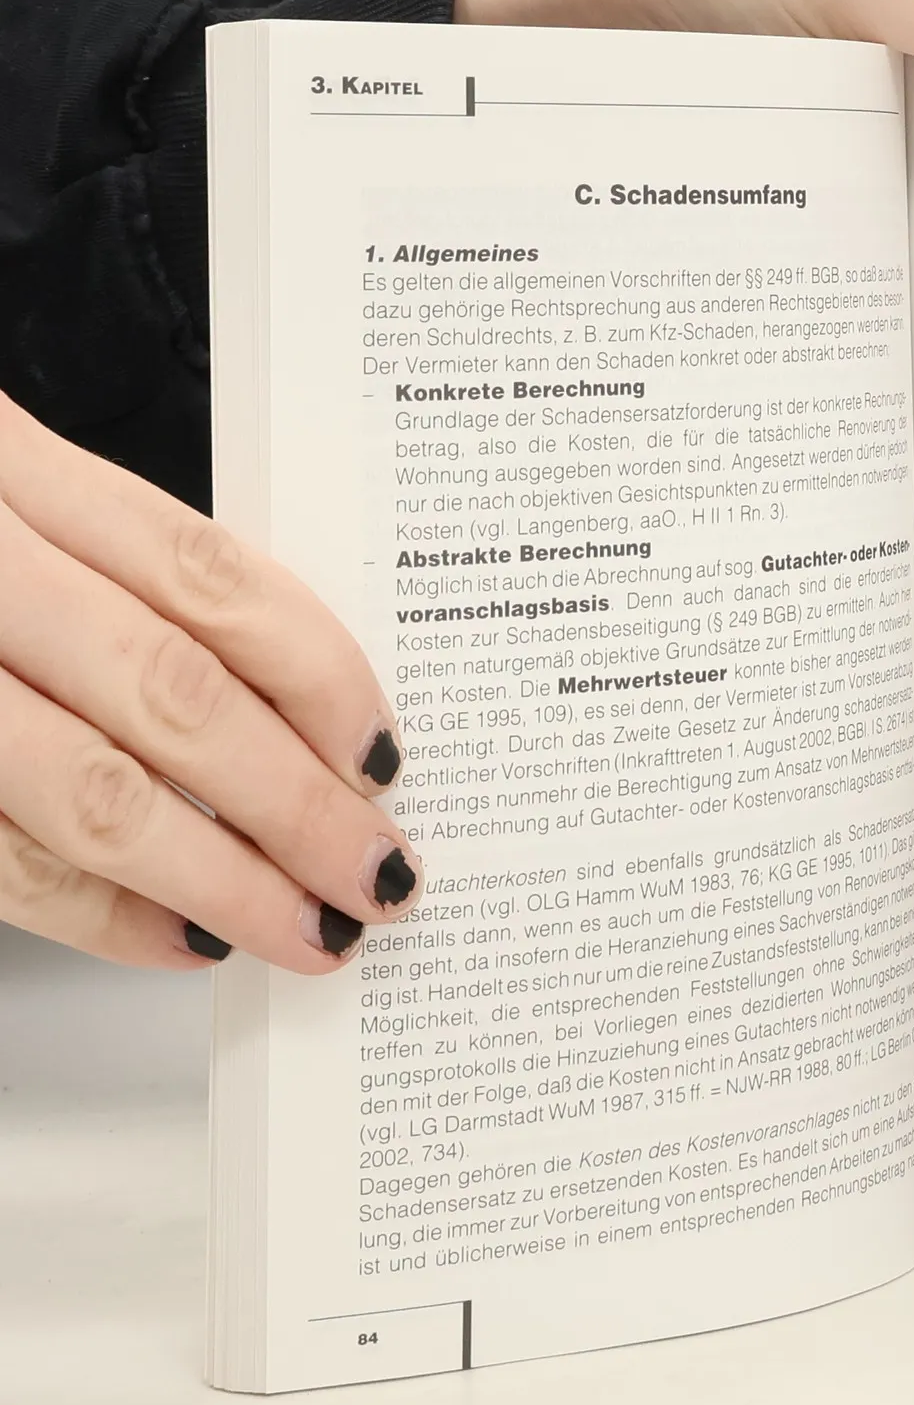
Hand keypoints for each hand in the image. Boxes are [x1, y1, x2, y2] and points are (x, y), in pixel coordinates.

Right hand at [0, 393, 421, 970]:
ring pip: (87, 790)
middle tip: (378, 873)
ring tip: (308, 927)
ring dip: (218, 879)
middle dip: (295, 804)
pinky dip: (96, 915)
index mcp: (0, 463)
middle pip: (169, 694)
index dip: (318, 673)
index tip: (385, 754)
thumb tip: (285, 701)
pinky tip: (178, 940)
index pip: (206, 574)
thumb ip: (106, 569)